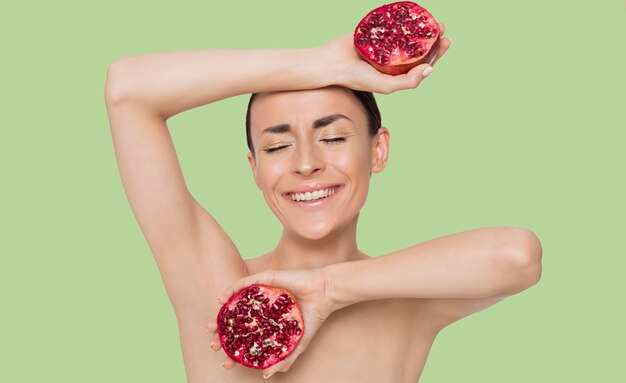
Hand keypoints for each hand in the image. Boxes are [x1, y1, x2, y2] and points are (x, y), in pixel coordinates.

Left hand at [205, 268, 333, 378]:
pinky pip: (244, 284)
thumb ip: (284, 359)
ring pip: (236, 304)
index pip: (247, 337)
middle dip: (223, 334)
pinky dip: (230, 291)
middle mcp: (263, 309)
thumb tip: (265, 375)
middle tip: (214, 346)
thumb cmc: (313, 317)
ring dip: (222, 315)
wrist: (325, 295)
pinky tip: (221, 300)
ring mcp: (263, 294)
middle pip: (238, 322)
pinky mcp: (265, 280)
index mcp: (269, 323)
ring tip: (211, 327)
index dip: (235, 349)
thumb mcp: (298, 344)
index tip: (226, 361)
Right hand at [322, 22, 450, 93]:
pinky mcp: (373, 32)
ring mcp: (382, 45)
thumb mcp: (385, 85)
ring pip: (404, 34)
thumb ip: (408, 81)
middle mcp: (391, 59)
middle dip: (431, 37)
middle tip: (441, 27)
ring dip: (418, 26)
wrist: (331, 63)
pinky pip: (389, 24)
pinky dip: (399, 19)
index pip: (421, 63)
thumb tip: (430, 70)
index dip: (436, 53)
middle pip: (416, 47)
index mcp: (396, 73)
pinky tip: (410, 14)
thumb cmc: (356, 78)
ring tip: (429, 18)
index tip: (446, 41)